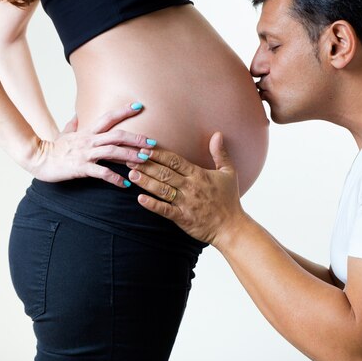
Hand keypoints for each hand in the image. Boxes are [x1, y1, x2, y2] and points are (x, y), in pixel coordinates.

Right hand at [28, 103, 155, 186]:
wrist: (37, 159)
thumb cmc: (53, 148)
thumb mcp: (64, 133)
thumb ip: (74, 124)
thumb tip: (77, 114)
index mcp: (88, 132)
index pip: (108, 117)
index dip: (123, 111)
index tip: (139, 106)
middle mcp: (89, 140)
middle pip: (117, 135)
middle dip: (136, 138)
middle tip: (153, 142)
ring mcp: (85, 153)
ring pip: (112, 151)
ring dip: (130, 156)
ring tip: (145, 161)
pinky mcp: (81, 168)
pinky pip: (101, 172)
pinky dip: (114, 178)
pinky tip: (125, 183)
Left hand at [127, 132, 244, 246]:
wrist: (231, 227)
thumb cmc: (229, 199)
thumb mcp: (229, 172)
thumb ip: (220, 153)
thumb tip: (217, 134)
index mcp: (199, 175)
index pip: (175, 161)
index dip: (159, 154)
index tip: (145, 148)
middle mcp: (191, 187)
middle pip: (165, 173)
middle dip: (146, 165)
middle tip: (130, 157)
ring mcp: (186, 203)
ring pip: (162, 189)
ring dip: (146, 181)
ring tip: (131, 174)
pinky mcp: (182, 218)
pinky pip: (164, 210)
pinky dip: (152, 204)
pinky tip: (140, 198)